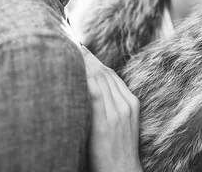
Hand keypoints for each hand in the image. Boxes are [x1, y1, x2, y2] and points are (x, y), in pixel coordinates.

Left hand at [79, 44, 142, 171]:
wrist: (122, 171)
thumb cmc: (116, 152)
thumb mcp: (120, 125)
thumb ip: (110, 107)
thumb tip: (90, 91)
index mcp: (131, 103)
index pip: (112, 75)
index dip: (97, 60)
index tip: (84, 49)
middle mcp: (125, 104)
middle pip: (105, 73)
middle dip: (88, 57)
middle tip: (73, 43)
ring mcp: (116, 113)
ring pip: (99, 79)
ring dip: (84, 63)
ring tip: (70, 50)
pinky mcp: (106, 123)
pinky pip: (94, 94)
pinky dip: (84, 79)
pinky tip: (74, 70)